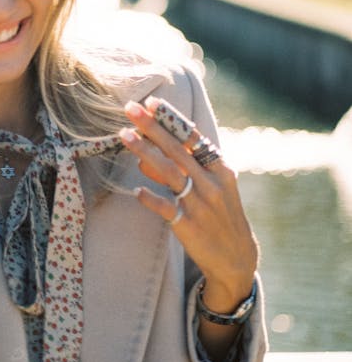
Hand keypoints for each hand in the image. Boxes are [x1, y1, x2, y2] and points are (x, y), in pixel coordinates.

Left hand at [119, 97, 258, 312]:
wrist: (237, 259)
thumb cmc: (220, 216)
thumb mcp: (216, 188)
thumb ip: (188, 169)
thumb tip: (149, 154)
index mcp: (220, 170)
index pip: (194, 138)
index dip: (172, 119)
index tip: (152, 102)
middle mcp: (211, 184)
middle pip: (177, 149)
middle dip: (152, 126)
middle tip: (131, 108)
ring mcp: (200, 205)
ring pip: (169, 172)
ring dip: (146, 152)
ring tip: (125, 135)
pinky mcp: (189, 226)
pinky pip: (166, 209)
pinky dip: (152, 198)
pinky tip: (137, 190)